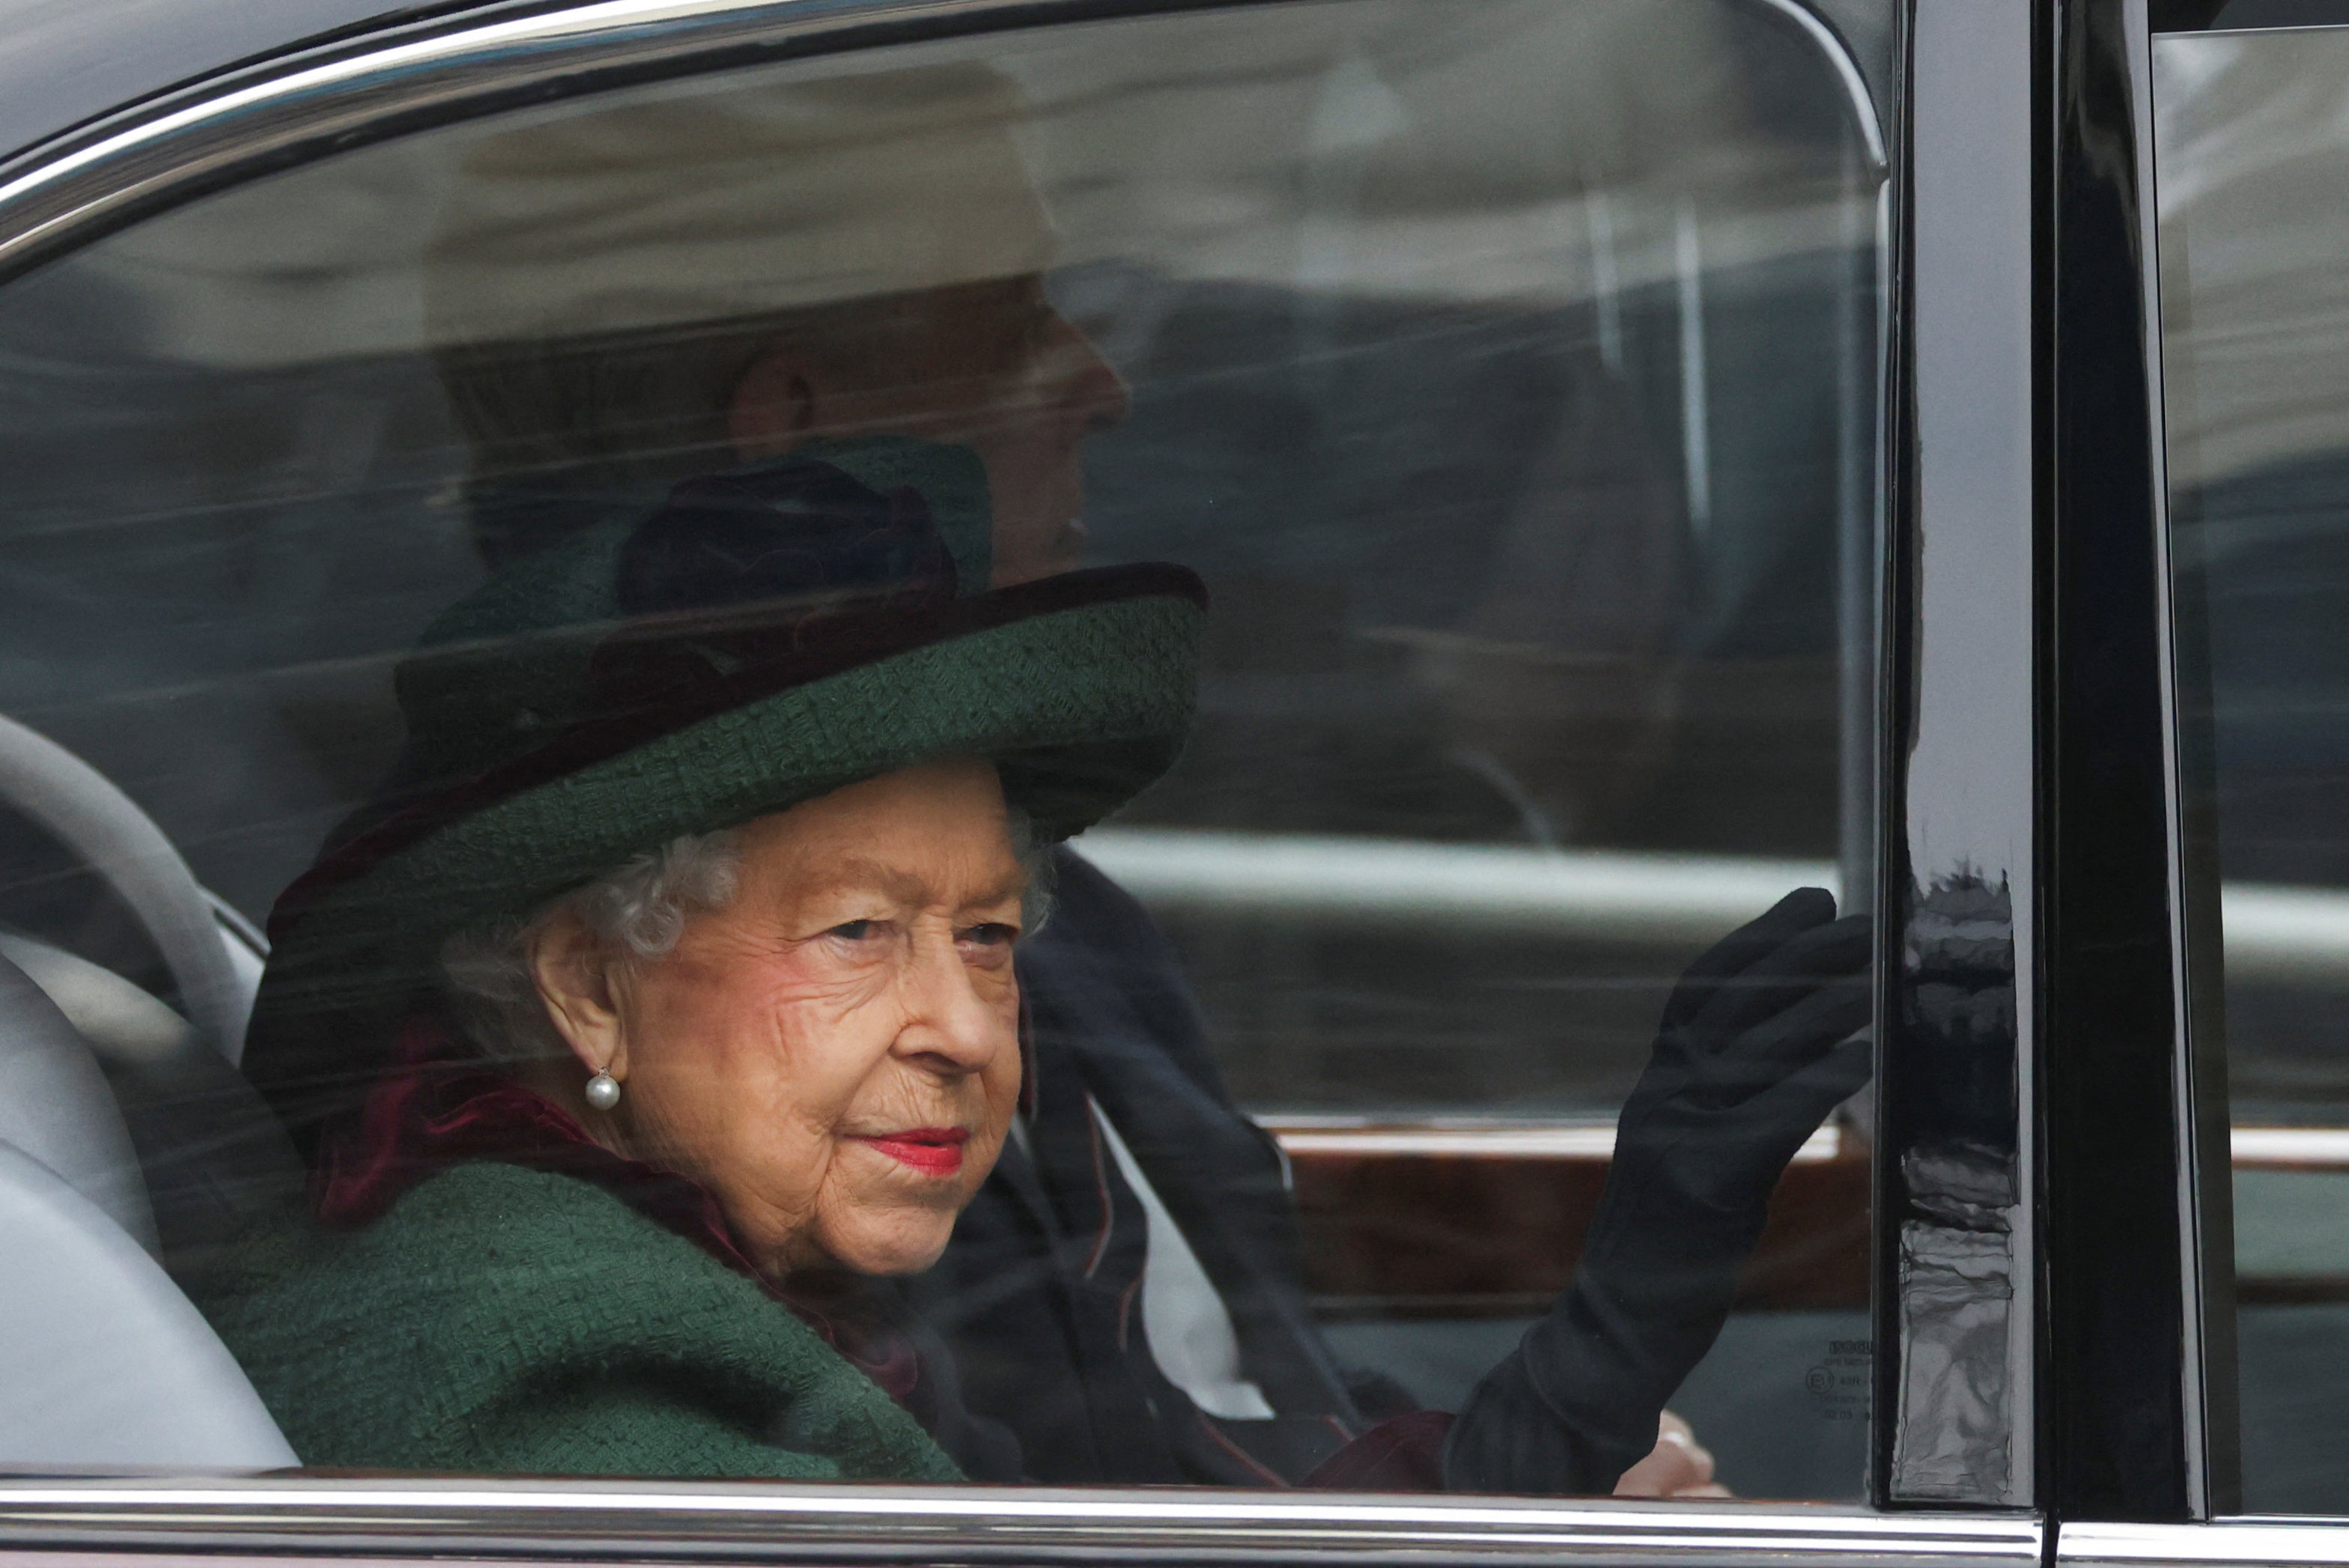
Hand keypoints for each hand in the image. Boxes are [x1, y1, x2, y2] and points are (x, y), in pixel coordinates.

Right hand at [1442, 888, 1869, 1494]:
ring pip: (1754, 1052)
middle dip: (1802, 957)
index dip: (1754, 941)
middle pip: (1732, 1007)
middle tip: (1865, 922)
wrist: (1612, 1330)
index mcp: (1655, 1093)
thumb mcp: (1687, 1165)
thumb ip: (1722, 1112)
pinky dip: (1817, 1080)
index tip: (1810, 900)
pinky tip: (1861, 1055)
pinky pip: (1769, 1118)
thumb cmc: (1665, 1256)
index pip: (1699, 994)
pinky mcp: (1702, 1184)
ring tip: (1878, 973)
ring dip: (1822, 1006)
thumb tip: (1795, 1062)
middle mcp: (1659, 1101)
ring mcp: (1675, 1138)